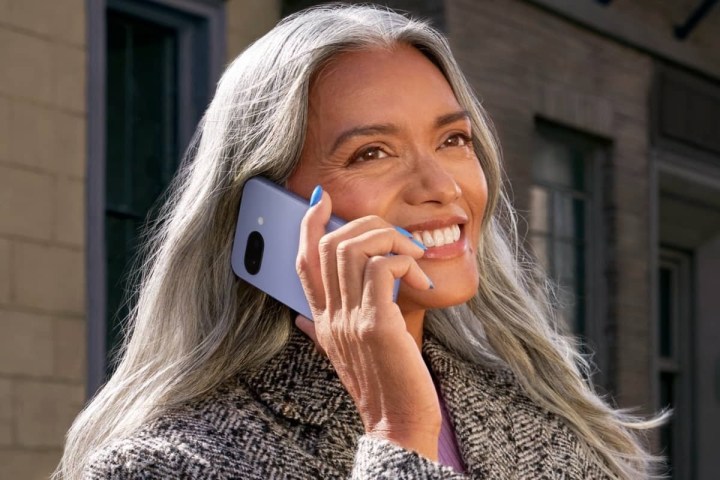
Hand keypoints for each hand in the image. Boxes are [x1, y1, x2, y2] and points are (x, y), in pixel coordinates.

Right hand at [295, 189, 440, 460]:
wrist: (396, 423)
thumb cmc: (380, 384)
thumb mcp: (342, 354)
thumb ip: (321, 331)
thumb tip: (300, 318)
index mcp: (321, 318)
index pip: (302, 260)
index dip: (308, 224)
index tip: (322, 198)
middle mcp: (329, 316)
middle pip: (329, 244)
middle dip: (366, 224)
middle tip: (398, 236)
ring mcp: (349, 319)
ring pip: (353, 247)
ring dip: (389, 238)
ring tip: (413, 255)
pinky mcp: (375, 324)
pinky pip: (380, 268)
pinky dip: (404, 261)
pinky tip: (420, 279)